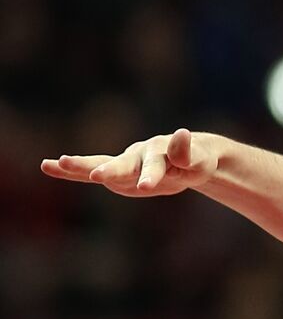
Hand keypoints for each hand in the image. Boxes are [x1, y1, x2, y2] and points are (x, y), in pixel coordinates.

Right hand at [40, 129, 219, 196]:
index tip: (145, 185)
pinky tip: (48, 165)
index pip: (158, 165)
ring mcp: (125, 163)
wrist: (188, 157)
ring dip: (81, 165)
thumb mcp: (199, 161)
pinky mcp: (116, 174)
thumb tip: (181, 133)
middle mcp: (140, 155)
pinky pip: (90, 172)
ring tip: (57, 162)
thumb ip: (187, 152)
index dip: (151, 176)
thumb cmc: (196, 160)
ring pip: (101, 164)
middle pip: (124, 165)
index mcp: (163, 153)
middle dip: (111, 171)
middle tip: (96, 175)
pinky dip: (70, 170)